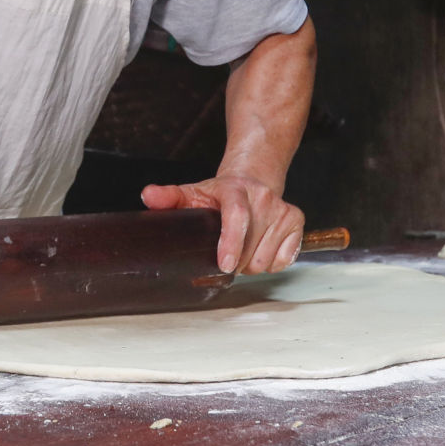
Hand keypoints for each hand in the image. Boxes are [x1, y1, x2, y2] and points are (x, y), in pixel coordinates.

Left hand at [141, 176, 303, 274]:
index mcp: (235, 190)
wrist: (253, 181)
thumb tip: (148, 196)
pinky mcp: (297, 220)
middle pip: (250, 249)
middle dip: (235, 262)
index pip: (237, 217)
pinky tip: (260, 248)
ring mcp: (282, 210)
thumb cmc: (219, 194)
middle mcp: (262, 198)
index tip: (225, 264)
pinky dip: (270, 263)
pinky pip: (283, 260)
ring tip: (242, 249)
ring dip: (251, 265)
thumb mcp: (193, 193)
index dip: (231, 243)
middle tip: (224, 254)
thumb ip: (169, 197)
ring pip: (265, 259)